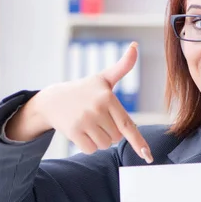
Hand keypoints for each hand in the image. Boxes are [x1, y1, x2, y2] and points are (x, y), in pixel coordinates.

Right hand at [6, 42, 152, 162]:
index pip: (127, 125)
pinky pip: (91, 149)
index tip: (147, 155)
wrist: (52, 99)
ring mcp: (84, 121)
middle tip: (97, 118)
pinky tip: (81, 131)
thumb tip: (135, 45)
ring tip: (88, 123)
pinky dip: (88, 145)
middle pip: (117, 137)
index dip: (138, 141)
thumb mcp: (103, 78)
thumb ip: (122, 66)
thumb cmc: (84, 90)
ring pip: (104, 145)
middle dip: (110, 132)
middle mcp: (97, 109)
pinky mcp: (73, 132)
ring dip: (99, 139)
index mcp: (108, 98)